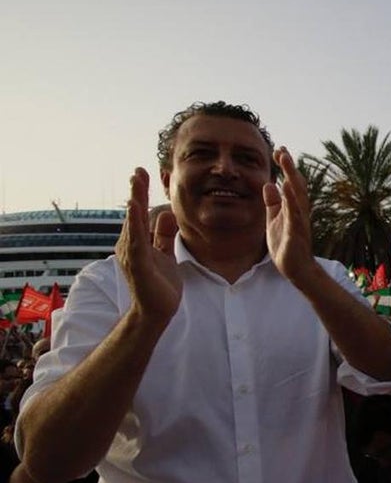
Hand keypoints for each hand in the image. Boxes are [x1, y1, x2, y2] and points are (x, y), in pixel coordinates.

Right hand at [115, 168, 180, 323]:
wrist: (157, 311)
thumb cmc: (159, 285)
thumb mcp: (165, 254)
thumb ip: (164, 235)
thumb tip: (167, 213)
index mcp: (138, 242)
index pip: (140, 214)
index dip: (141, 194)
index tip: (142, 175)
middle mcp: (131, 245)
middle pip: (135, 214)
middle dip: (136, 192)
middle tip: (138, 171)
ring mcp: (133, 254)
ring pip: (134, 223)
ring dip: (135, 201)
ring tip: (136, 181)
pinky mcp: (138, 264)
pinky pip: (137, 240)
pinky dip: (135, 224)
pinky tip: (135, 209)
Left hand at [264, 148, 318, 284]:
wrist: (296, 269)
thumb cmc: (286, 245)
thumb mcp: (274, 220)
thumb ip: (272, 203)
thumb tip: (269, 185)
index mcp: (292, 208)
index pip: (290, 183)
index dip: (285, 167)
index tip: (279, 151)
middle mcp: (299, 211)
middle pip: (296, 184)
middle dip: (289, 167)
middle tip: (282, 149)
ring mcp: (299, 221)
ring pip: (297, 195)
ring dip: (292, 177)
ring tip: (285, 161)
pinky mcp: (296, 232)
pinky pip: (294, 214)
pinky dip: (291, 200)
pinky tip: (286, 187)